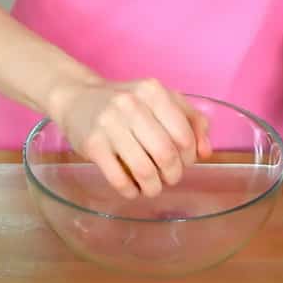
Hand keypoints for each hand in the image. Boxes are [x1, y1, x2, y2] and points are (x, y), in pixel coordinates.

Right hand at [50, 78, 211, 198]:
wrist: (76, 98)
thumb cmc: (126, 103)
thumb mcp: (160, 101)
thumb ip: (190, 121)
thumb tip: (205, 152)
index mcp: (153, 92)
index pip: (184, 135)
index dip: (189, 157)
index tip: (183, 163)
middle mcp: (132, 104)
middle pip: (166, 154)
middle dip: (173, 175)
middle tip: (169, 179)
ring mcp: (109, 124)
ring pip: (143, 170)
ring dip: (153, 187)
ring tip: (152, 188)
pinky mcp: (92, 144)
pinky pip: (118, 178)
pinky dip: (130, 191)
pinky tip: (132, 190)